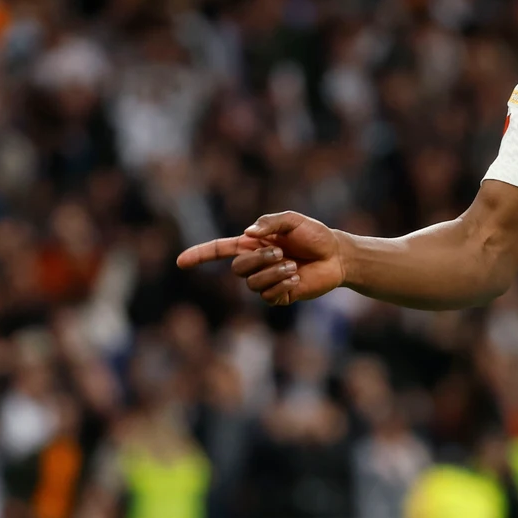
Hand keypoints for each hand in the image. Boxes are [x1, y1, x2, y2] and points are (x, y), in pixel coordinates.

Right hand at [175, 211, 346, 305]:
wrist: (336, 256)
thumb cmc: (315, 235)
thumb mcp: (293, 221)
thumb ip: (270, 223)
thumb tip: (248, 234)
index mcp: (253, 244)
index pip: (219, 250)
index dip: (200, 255)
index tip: (180, 262)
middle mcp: (256, 264)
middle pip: (237, 269)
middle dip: (258, 260)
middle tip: (282, 253)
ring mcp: (266, 281)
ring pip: (252, 284)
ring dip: (273, 273)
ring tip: (293, 266)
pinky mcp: (279, 295)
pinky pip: (268, 296)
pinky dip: (282, 285)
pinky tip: (297, 278)